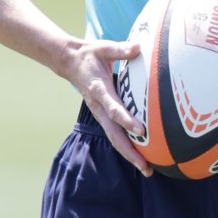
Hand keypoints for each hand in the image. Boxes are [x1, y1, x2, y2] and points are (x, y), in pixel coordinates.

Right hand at [67, 38, 152, 175]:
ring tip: (147, 170)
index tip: (141, 129)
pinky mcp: (103, 117)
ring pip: (115, 139)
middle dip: (130, 153)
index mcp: (99, 90)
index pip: (114, 108)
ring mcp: (100, 114)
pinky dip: (127, 147)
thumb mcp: (103, 47)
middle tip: (146, 167)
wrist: (69, 63)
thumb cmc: (90, 54)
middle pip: (115, 135)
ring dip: (130, 155)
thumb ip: (121, 49)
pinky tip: (141, 157)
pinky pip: (115, 135)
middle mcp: (99, 107)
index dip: (126, 120)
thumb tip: (138, 47)